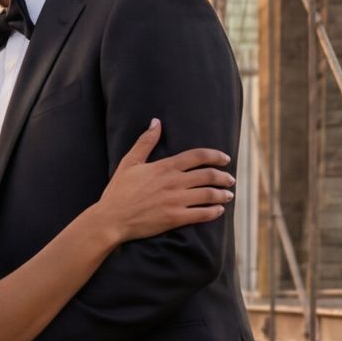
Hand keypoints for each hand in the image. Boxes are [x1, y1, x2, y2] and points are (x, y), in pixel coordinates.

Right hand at [98, 125, 233, 242]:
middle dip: (224, 177)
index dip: (215, 156)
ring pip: (209, 195)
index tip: (225, 159)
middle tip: (230, 179)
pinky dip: (214, 212)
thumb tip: (156, 122)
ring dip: (222, 194)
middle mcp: (174, 182)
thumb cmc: (118, 191)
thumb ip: (145, 142)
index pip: (198, 156)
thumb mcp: (129, 162)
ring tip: (228, 195)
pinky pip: (202, 214)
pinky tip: (219, 211)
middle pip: (208, 175)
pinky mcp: (175, 218)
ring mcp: (176, 201)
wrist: (111, 219)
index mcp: (165, 167)